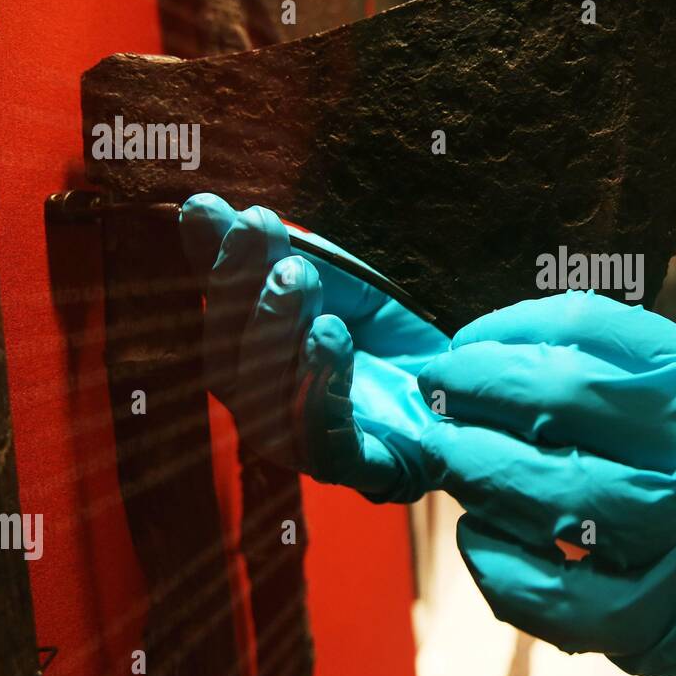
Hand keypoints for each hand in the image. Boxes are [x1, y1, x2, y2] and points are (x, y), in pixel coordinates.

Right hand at [179, 193, 447, 502]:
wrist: (475, 377)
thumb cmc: (394, 333)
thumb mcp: (338, 280)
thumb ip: (273, 252)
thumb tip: (200, 204)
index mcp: (253, 367)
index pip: (219, 320)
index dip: (210, 267)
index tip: (211, 209)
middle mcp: (270, 415)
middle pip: (232, 367)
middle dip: (243, 299)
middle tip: (274, 250)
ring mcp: (313, 450)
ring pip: (270, 405)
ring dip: (277, 334)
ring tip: (299, 281)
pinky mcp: (366, 471)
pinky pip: (329, 443)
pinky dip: (321, 386)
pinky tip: (329, 336)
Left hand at [416, 290, 675, 675]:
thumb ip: (611, 363)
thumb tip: (490, 349)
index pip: (583, 330)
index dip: (503, 331)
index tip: (463, 344)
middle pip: (558, 400)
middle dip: (474, 388)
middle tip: (435, 389)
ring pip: (547, 492)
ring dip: (474, 466)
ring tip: (448, 452)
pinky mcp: (650, 620)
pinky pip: (546, 592)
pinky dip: (494, 559)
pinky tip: (479, 533)